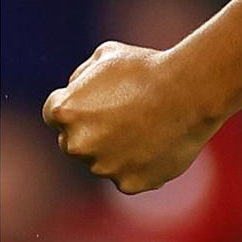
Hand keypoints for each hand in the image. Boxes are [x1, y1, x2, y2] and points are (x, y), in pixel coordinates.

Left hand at [44, 41, 221, 192]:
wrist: (188, 93)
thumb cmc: (146, 68)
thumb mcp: (104, 56)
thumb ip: (80, 79)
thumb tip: (73, 93)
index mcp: (65, 112)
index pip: (54, 114)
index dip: (73, 107)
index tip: (93, 103)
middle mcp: (77, 144)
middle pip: (73, 142)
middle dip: (90, 131)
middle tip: (120, 117)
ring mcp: (102, 168)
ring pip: (100, 161)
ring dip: (113, 149)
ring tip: (144, 127)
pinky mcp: (128, 185)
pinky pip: (126, 176)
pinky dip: (136, 165)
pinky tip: (155, 144)